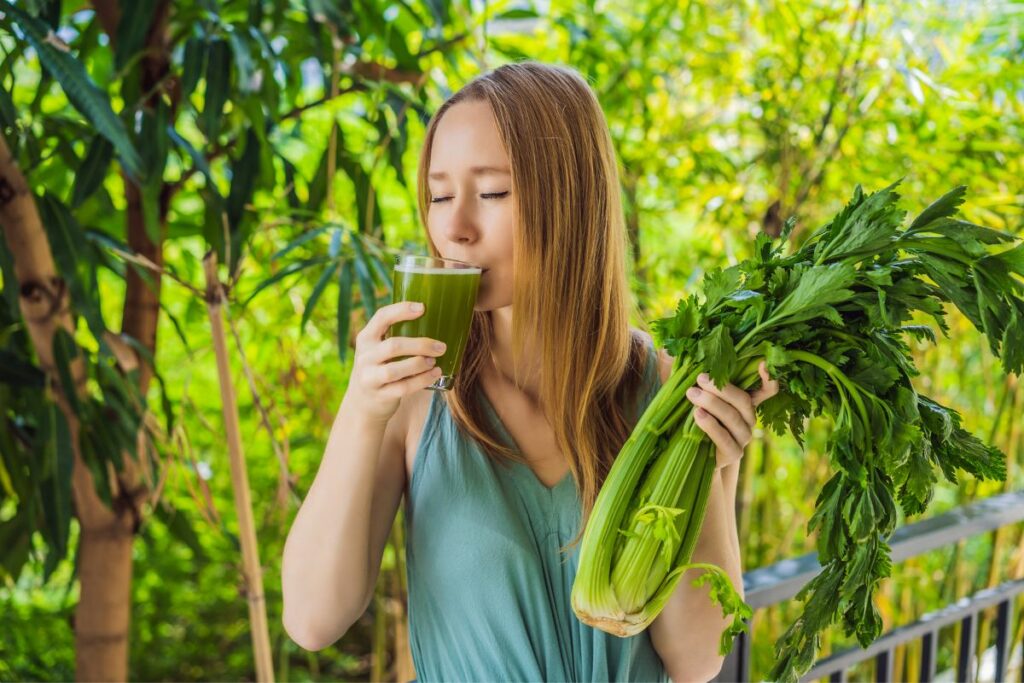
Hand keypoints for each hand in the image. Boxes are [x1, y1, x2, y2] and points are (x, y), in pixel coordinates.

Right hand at [346, 301, 447, 423]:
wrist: (363, 401)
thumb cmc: (380, 366)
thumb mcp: (378, 348)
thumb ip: (396, 335)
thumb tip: (435, 318)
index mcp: (366, 338)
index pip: (381, 317)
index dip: (401, 310)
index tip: (423, 308)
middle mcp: (364, 356)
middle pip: (393, 346)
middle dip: (420, 345)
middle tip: (441, 347)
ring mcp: (369, 377)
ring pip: (395, 370)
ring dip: (419, 364)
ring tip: (435, 361)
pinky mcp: (379, 395)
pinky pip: (403, 388)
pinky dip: (422, 380)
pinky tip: (435, 374)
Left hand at [685, 360, 779, 469]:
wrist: (693, 455)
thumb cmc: (696, 417)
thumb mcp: (697, 396)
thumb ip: (695, 378)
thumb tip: (676, 353)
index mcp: (745, 402)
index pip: (767, 390)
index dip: (768, 379)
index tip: (761, 364)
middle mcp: (748, 419)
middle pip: (743, 400)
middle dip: (721, 387)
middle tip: (700, 378)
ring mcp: (743, 437)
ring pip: (733, 417)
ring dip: (712, 403)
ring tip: (692, 394)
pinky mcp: (733, 453)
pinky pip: (724, 438)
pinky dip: (711, 425)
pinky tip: (697, 414)